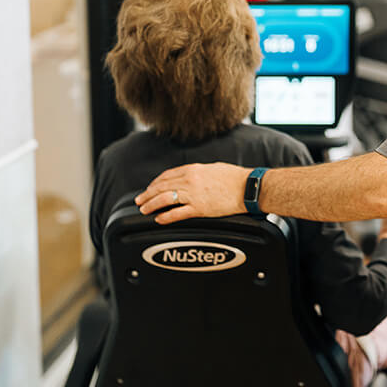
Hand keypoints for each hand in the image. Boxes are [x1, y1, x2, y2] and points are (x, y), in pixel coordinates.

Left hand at [134, 162, 250, 223]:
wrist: (247, 187)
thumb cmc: (234, 177)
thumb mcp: (212, 168)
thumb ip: (198, 172)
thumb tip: (188, 177)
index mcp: (193, 170)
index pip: (167, 176)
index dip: (155, 183)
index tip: (149, 188)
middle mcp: (190, 181)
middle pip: (162, 187)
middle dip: (147, 194)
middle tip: (139, 201)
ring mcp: (194, 195)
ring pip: (165, 199)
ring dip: (152, 205)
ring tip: (144, 210)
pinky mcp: (199, 209)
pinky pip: (177, 213)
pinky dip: (166, 217)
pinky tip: (160, 219)